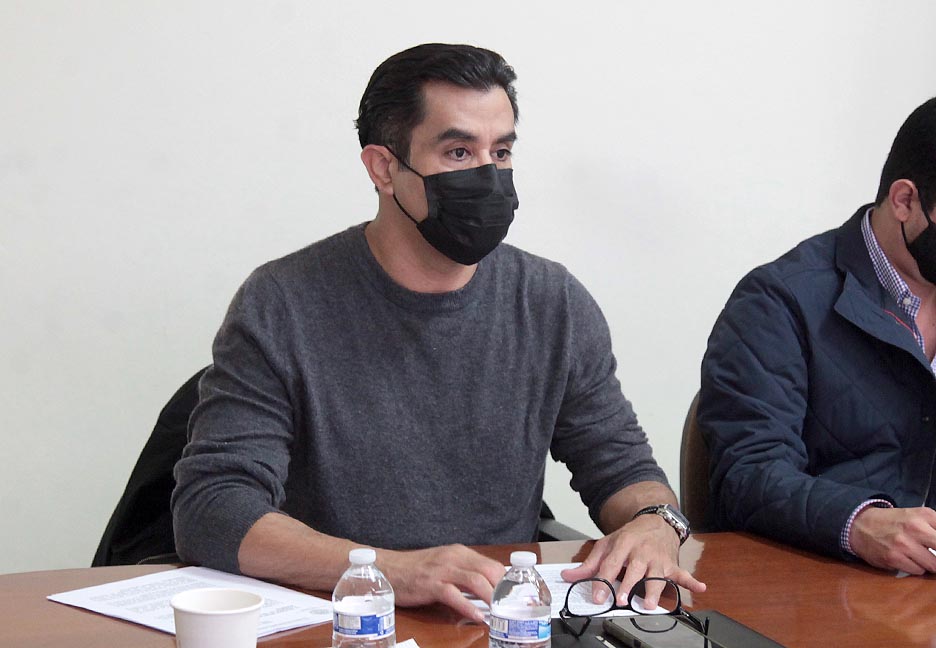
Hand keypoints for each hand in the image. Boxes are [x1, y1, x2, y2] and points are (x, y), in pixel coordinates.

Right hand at [380, 544, 505, 621]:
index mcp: (460, 553)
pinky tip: (478, 617)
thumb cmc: (417, 570)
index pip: (492, 564)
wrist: (389, 568)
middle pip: (488, 570)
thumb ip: (465, 574)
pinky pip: (454, 595)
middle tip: (511, 607)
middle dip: (503, 590)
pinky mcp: (430, 584)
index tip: (514, 597)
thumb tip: (487, 589)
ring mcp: (442, 570)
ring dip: (491, 597)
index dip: (506, 581)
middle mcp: (454, 557)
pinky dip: (468, 607)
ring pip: (475, 581)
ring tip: (499, 612)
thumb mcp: (445, 565)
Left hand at [560, 514, 704, 608]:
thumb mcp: (607, 544)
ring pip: (657, 575)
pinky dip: (692, 580)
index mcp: (623, 543)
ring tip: (651, 603)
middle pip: (634, 570)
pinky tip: (700, 587)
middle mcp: (641, 551)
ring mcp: (658, 558)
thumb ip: (589, 564)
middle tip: (623, 600)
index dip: (603, 581)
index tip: (597, 596)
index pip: (611, 563)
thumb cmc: (630, 535)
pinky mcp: (671, 564)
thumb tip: (568, 577)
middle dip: (629, 585)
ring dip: (654, 589)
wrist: (655, 520)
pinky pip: (683, 573)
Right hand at [849, 506, 935, 573]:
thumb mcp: (918, 516)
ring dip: (929, 564)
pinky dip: (916, 568)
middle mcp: (915, 528)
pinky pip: (918, 571)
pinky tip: (907, 559)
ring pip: (933, 565)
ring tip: (919, 556)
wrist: (860, 525)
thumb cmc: (894, 522)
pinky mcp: (894, 558)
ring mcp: (903, 544)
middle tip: (933, 555)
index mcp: (925, 515)